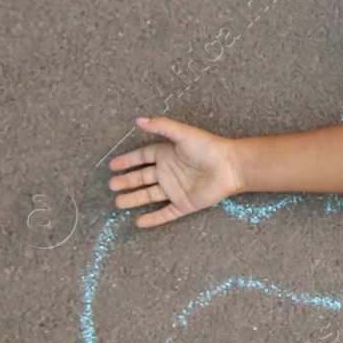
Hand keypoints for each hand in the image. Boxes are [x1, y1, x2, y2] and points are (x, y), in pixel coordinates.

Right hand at [108, 116, 244, 227]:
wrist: (230, 167)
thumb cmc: (208, 147)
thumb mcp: (182, 133)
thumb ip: (161, 126)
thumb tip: (138, 120)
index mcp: (167, 154)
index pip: (142, 157)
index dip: (127, 161)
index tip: (112, 166)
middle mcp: (169, 172)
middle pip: (142, 178)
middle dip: (126, 181)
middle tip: (111, 186)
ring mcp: (176, 189)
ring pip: (149, 196)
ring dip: (133, 199)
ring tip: (118, 203)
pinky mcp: (184, 204)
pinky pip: (165, 214)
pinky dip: (153, 219)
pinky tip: (138, 222)